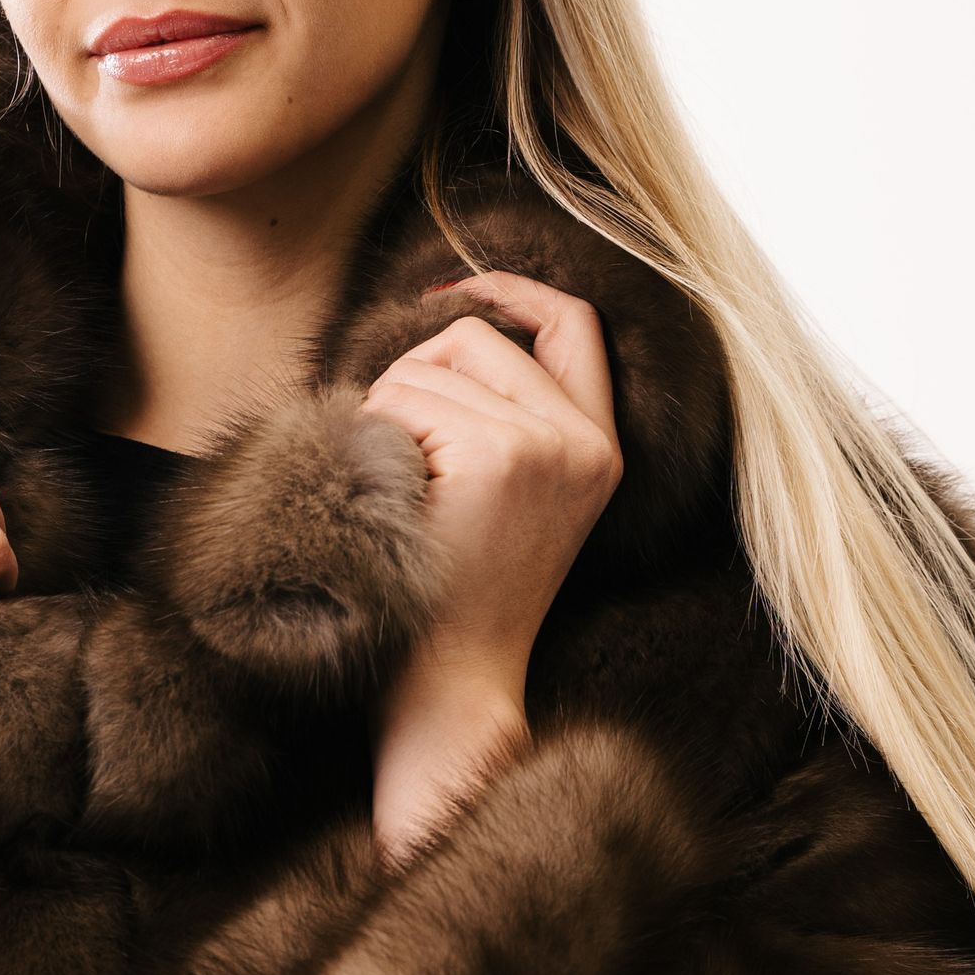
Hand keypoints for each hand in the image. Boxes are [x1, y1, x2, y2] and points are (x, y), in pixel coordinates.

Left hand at [362, 270, 622, 864]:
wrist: (450, 685)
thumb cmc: (453, 595)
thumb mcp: (505, 494)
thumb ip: (501, 410)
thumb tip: (451, 304)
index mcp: (600, 450)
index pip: (572, 325)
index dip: (513, 289)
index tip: (455, 290)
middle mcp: (586, 442)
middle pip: (477, 337)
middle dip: (416, 376)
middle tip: (401, 461)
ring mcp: (546, 447)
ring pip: (430, 367)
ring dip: (387, 416)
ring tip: (399, 498)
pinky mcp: (499, 458)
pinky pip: (403, 402)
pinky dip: (374, 438)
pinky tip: (391, 505)